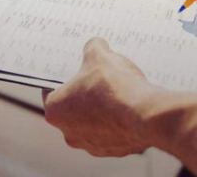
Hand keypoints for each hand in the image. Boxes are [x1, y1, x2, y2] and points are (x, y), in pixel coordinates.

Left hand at [43, 38, 196, 176]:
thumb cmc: (114, 87)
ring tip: (117, 92)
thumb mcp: (99, 55)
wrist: (145, 114)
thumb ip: (93, 48)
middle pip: (73, 108)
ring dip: (102, 110)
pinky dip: (118, 121)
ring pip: (93, 122)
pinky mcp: (114, 151)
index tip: (74, 71)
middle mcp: (69, 133)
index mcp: (55, 111)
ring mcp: (92, 145)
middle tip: (97, 79)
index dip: (63, 78)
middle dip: (84, 94)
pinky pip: (113, 132)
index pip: (51, 91)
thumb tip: (96, 45)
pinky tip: (129, 106)